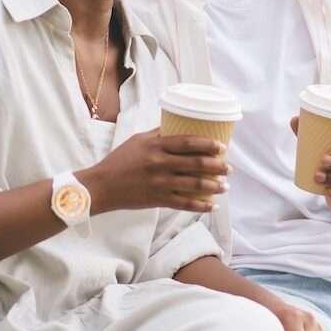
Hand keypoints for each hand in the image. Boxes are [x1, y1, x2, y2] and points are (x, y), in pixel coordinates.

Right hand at [82, 128, 228, 214]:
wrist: (102, 186)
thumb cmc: (120, 160)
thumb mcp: (138, 141)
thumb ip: (158, 134)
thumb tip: (177, 124)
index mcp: (155, 146)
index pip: (188, 142)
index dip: (208, 144)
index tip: (222, 147)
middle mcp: (159, 164)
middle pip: (195, 164)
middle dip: (217, 166)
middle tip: (229, 168)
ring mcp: (159, 183)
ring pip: (193, 185)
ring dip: (213, 186)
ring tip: (225, 186)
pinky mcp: (157, 200)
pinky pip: (184, 204)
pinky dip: (200, 205)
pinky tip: (212, 205)